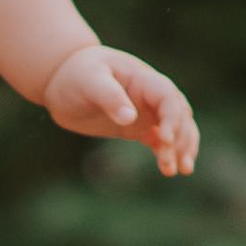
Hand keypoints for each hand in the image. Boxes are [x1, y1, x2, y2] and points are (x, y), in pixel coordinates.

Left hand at [43, 41, 200, 178]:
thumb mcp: (89, 81)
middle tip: (168, 164)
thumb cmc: (76, 74)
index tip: (164, 139)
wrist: (63, 81)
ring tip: (181, 171)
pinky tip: (170, 170)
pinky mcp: (138, 127)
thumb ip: (109, 97)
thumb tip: (130, 118)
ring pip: (177, 129)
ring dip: (182, 148)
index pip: (168, 97)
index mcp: (142, 79)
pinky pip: (161, 140)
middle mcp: (150, 95)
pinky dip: (169, 153)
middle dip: (179, 138)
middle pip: (179, 115)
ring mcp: (146, 111)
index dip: (172, 118)